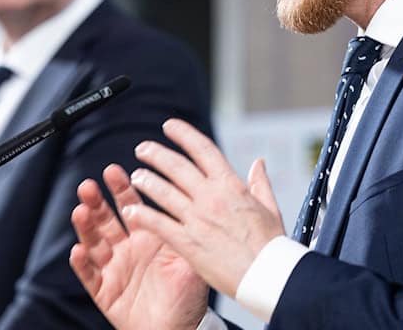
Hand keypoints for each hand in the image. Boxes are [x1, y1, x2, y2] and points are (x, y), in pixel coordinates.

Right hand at [70, 165, 208, 329]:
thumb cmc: (189, 296)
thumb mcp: (191, 260)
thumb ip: (189, 233)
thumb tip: (196, 203)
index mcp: (148, 236)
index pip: (131, 206)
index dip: (121, 189)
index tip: (114, 170)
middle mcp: (128, 248)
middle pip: (106, 219)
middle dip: (96, 202)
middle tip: (89, 185)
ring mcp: (114, 268)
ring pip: (94, 243)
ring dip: (86, 227)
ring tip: (81, 211)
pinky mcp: (104, 291)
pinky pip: (89, 276)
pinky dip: (82, 263)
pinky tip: (78, 251)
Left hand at [124, 119, 284, 297]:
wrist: (268, 276)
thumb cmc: (271, 246)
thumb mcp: (270, 208)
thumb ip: (260, 183)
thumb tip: (258, 163)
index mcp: (232, 186)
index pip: (203, 150)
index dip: (184, 134)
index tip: (170, 126)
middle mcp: (212, 198)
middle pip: (177, 167)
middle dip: (156, 154)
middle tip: (142, 148)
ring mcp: (198, 220)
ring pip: (163, 192)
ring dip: (146, 181)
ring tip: (135, 176)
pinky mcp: (188, 243)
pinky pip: (159, 224)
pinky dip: (143, 215)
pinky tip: (131, 210)